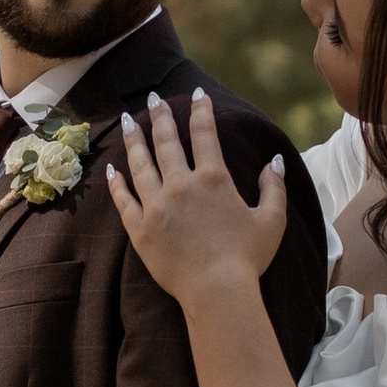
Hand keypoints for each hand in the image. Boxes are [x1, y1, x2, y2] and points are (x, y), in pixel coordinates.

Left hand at [105, 89, 288, 307]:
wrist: (217, 291)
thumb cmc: (248, 258)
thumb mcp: (271, 221)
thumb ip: (273, 187)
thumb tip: (274, 161)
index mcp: (213, 179)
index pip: (204, 134)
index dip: (201, 111)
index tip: (197, 95)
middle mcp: (181, 185)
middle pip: (166, 141)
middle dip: (161, 116)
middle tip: (154, 99)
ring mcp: (157, 205)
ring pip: (141, 164)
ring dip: (134, 140)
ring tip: (129, 121)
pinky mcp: (140, 228)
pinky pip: (124, 200)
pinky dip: (117, 183)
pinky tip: (112, 169)